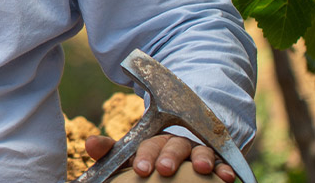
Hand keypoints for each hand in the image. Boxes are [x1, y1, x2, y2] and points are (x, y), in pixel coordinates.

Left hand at [85, 133, 235, 180]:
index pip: (147, 145)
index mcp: (154, 141)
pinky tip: (228, 177)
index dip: (144, 156)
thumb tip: (89, 144)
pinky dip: (226, 168)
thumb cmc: (152, 157)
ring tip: (202, 169)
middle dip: (169, 157)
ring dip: (202, 158)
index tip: (139, 169)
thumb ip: (111, 151)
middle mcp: (177, 143)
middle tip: (164, 170)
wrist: (183, 146)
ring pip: (200, 151)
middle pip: (173, 145)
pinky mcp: (217, 161)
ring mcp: (198, 151)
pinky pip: (223, 163)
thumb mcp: (132, 154)